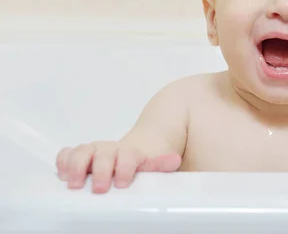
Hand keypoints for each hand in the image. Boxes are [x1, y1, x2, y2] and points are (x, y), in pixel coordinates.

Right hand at [56, 141, 181, 192]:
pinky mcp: (80, 157)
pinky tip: (62, 175)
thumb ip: (161, 164)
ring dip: (76, 166)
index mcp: (130, 153)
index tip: (123, 182)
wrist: (135, 150)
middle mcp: (110, 150)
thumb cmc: (141, 163)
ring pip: (82, 151)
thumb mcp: (153, 164)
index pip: (127, 155)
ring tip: (75, 185)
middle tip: (101, 189)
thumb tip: (175, 160)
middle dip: (100, 170)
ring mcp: (94, 152)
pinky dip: (63, 161)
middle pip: (102, 153)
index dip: (124, 167)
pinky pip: (67, 154)